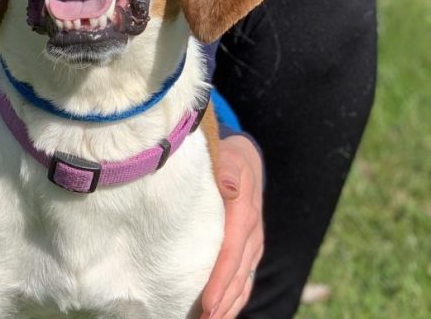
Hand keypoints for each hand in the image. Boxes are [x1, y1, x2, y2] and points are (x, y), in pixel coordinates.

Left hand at [200, 135, 264, 318]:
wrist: (243, 158)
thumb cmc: (225, 157)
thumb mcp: (227, 157)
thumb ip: (227, 171)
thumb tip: (230, 187)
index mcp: (244, 211)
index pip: (232, 250)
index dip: (221, 278)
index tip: (208, 302)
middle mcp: (253, 230)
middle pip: (239, 272)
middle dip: (224, 300)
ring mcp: (253, 242)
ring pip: (244, 279)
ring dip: (230, 304)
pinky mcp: (249, 248)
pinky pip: (244, 276)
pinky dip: (235, 296)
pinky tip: (222, 312)